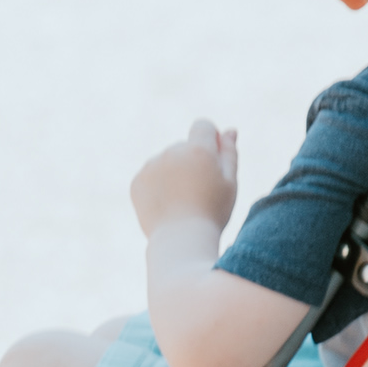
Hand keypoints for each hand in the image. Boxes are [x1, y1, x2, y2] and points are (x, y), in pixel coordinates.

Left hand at [131, 118, 238, 238]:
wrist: (181, 240)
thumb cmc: (212, 212)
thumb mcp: (229, 182)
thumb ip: (229, 152)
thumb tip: (229, 130)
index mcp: (198, 149)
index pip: (203, 126)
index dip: (210, 140)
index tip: (212, 160)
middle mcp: (172, 152)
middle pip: (184, 147)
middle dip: (192, 161)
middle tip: (200, 192)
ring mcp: (151, 166)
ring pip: (167, 162)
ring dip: (174, 173)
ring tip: (183, 201)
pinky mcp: (137, 181)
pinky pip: (151, 176)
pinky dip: (159, 186)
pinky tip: (168, 205)